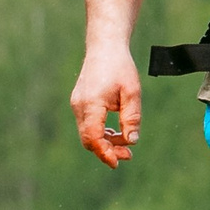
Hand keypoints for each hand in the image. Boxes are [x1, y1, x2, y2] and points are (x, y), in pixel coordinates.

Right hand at [71, 47, 143, 167]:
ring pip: (87, 134)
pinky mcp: (79, 103)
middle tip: (128, 155)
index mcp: (91, 103)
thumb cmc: (120, 67)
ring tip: (125, 144)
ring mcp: (77, 105)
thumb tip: (131, 141)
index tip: (118, 162)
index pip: (93, 137)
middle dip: (107, 151)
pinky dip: (100, 133)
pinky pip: (87, 125)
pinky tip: (116, 133)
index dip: (105, 153)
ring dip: (105, 142)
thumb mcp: (132, 92)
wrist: (105, 47)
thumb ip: (132, 118)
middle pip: (88, 139)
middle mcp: (79, 106)